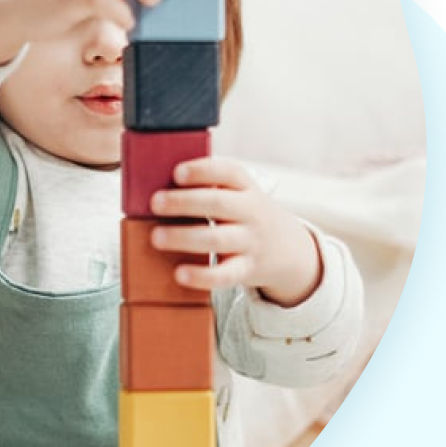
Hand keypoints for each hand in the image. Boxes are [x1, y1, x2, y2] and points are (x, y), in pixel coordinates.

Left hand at [149, 157, 323, 307]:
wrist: (290, 250)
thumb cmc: (248, 216)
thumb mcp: (240, 195)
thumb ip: (210, 187)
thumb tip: (159, 185)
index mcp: (246, 188)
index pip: (228, 172)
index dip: (202, 170)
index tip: (177, 172)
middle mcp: (251, 212)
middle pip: (218, 203)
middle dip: (184, 202)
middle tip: (155, 202)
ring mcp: (250, 241)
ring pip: (217, 238)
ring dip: (184, 237)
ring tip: (156, 237)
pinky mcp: (247, 269)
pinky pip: (225, 274)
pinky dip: (202, 275)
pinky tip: (180, 273)